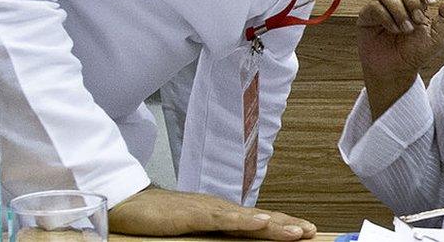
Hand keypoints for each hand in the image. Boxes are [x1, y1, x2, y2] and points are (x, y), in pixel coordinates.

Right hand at [108, 187, 316, 239]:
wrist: (130, 205)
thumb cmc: (160, 219)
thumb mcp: (193, 232)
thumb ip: (214, 237)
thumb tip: (235, 241)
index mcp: (222, 216)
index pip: (258, 222)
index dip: (283, 225)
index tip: (306, 231)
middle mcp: (220, 209)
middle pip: (260, 219)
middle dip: (288, 225)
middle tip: (312, 232)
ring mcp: (209, 209)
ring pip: (248, 219)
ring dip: (275, 224)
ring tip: (297, 231)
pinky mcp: (193, 213)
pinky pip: (222, 219)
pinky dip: (242, 221)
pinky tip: (260, 223)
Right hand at [357, 0, 443, 117]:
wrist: (397, 70)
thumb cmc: (416, 54)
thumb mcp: (437, 37)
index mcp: (416, 2)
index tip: (432, 3)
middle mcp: (397, 0)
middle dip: (412, 1)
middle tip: (417, 21)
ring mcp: (381, 6)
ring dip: (400, 12)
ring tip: (405, 30)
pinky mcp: (367, 15)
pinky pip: (376, 7)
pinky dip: (387, 19)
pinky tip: (393, 31)